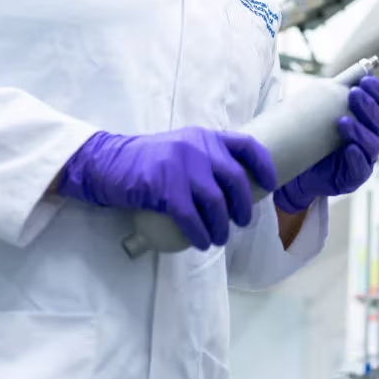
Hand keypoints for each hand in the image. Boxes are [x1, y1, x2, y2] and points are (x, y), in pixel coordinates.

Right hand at [56, 127, 276, 249]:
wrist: (106, 163)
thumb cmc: (146, 161)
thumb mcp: (180, 148)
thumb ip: (204, 157)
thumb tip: (233, 185)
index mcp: (205, 136)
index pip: (246, 145)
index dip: (264, 165)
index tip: (271, 184)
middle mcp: (197, 147)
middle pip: (235, 179)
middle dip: (243, 206)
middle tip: (241, 222)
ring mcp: (181, 166)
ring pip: (216, 203)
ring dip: (221, 226)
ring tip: (219, 238)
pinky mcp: (164, 187)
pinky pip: (192, 217)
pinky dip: (200, 234)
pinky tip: (201, 243)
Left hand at [274, 76, 378, 212]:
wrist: (297, 166)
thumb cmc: (312, 134)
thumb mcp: (323, 109)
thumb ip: (338, 91)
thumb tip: (357, 66)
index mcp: (368, 117)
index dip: (378, 90)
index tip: (365, 79)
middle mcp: (371, 135)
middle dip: (368, 106)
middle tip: (354, 94)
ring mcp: (365, 157)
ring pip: (371, 143)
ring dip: (360, 131)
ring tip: (343, 122)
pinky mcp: (356, 176)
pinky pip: (362, 167)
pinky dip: (356, 157)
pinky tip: (349, 148)